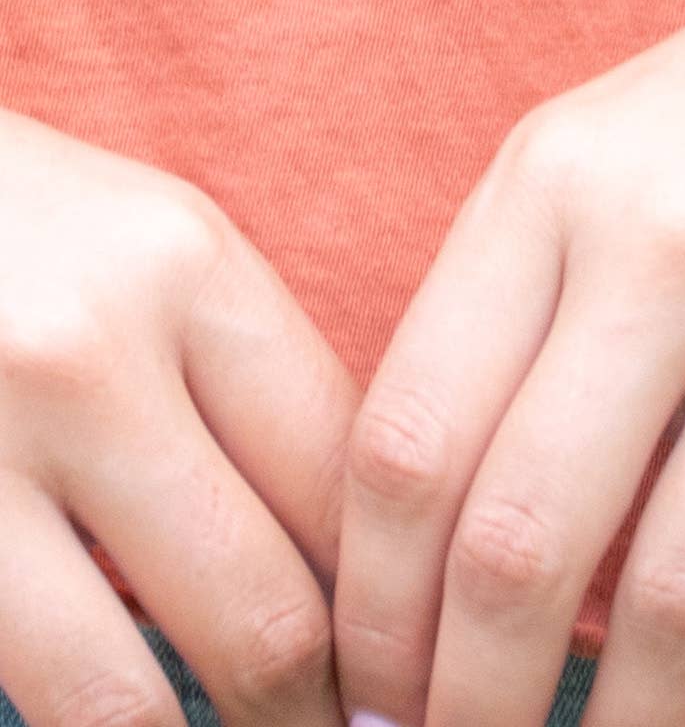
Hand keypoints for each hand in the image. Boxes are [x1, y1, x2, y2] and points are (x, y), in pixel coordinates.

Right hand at [0, 108, 359, 726]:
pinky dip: (86, 718)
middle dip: (319, 707)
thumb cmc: (28, 233)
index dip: (399, 599)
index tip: (419, 666)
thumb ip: (254, 378)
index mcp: (192, 269)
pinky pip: (17, 675)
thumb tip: (361, 556)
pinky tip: (121, 715)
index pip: (343, 476)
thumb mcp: (161, 254)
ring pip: (124, 692)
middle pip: (262, 599)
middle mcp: (88, 356)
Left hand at [331, 0, 684, 726]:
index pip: (403, 447)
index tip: (378, 696)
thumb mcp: (628, 133)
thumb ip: (537, 307)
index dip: (369, 616)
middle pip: (515, 550)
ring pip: (681, 603)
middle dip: (468, 713)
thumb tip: (473, 559)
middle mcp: (676, 240)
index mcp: (561, 177)